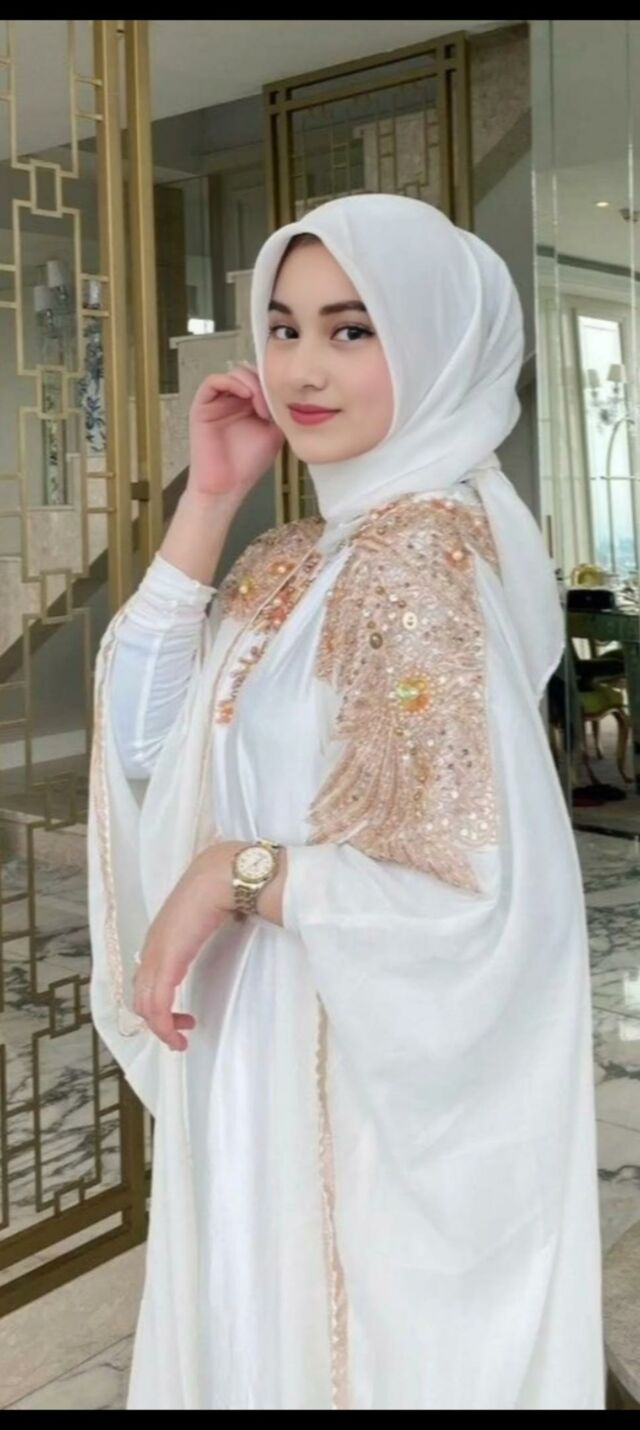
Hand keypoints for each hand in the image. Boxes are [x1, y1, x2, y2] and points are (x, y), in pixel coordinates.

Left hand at [132, 841, 286, 1050]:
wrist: (222, 876)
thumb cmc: (221, 888)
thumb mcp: (208, 913)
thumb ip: (205, 926)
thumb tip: (224, 925)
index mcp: (160, 936)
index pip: (146, 978)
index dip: (157, 1002)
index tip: (180, 1016)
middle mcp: (152, 947)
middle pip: (141, 996)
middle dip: (159, 1022)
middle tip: (180, 1036)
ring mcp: (157, 954)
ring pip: (146, 1004)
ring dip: (162, 1028)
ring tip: (180, 1041)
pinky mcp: (167, 961)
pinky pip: (159, 1002)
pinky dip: (164, 1023)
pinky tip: (178, 1033)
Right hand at [187, 366, 283, 502]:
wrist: (226, 486)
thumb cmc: (247, 465)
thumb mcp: (273, 433)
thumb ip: (278, 411)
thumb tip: (284, 392)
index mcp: (250, 405)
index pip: (261, 379)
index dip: (273, 382)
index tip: (284, 397)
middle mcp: (233, 400)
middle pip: (249, 372)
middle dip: (263, 381)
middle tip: (272, 402)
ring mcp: (217, 402)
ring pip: (233, 373)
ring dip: (251, 382)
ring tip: (261, 405)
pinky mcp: (202, 405)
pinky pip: (213, 381)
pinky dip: (231, 381)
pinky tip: (246, 394)